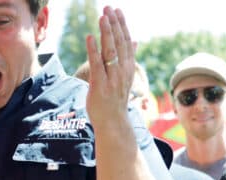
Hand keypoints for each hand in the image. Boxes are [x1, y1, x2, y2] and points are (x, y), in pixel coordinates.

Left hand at [84, 6, 136, 130]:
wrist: (113, 122)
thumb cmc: (116, 99)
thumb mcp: (125, 77)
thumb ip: (129, 58)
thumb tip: (135, 41)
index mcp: (128, 67)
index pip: (126, 41)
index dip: (122, 25)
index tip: (117, 11)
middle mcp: (122, 70)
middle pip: (119, 43)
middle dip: (114, 24)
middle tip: (108, 8)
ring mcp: (112, 78)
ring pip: (110, 51)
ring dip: (106, 32)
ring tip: (102, 17)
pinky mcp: (100, 85)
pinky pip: (96, 64)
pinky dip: (93, 50)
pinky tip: (89, 38)